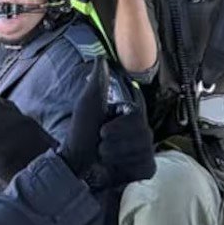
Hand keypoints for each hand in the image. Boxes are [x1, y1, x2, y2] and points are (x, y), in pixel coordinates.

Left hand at [59, 59, 155, 186]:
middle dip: (115, 139)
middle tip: (100, 142)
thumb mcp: (88, 105)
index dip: (120, 123)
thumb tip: (102, 57)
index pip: (138, 111)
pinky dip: (126, 166)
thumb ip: (98, 82)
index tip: (103, 128)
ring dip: (117, 154)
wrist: (77, 166)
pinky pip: (145, 164)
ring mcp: (145, 149)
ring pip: (143, 148)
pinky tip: (116, 167)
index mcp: (129, 114)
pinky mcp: (146, 167)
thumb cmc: (80, 134)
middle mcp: (140, 130)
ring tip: (104, 155)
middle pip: (141, 130)